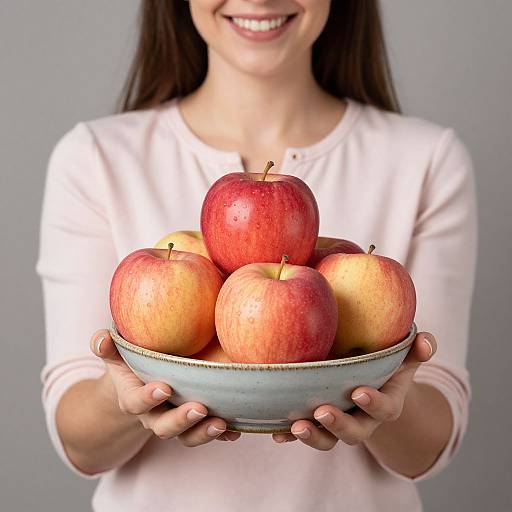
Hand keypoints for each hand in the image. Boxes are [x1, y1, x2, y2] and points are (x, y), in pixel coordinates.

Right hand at [90, 329, 240, 445]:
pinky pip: (206, 433)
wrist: (140, 386)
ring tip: (222, 423)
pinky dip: (223, 435)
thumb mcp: (116, 354)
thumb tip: (102, 339)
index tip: (163, 387)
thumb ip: (106, 346)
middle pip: (164, 427)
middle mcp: (153, 415)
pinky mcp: (195, 423)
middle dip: (181, 420)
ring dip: (203, 432)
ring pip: (187, 435)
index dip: (148, 398)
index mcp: (133, 398)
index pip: (136, 402)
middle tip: (199, 408)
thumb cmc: (130, 363)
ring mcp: (175, 421)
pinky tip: (237, 430)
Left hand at [272, 332, 436, 449]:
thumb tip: (426, 342)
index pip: (384, 408)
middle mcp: (362, 418)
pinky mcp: (317, 423)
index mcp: (385, 403)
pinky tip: (276, 431)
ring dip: (313, 436)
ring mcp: (339, 423)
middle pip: (355, 432)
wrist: (369, 381)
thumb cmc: (386, 364)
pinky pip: (304, 434)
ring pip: (328, 439)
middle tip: (322, 412)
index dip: (374, 403)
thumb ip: (418, 349)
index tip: (359, 392)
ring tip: (296, 426)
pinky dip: (290, 435)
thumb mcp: (404, 355)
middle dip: (339, 425)